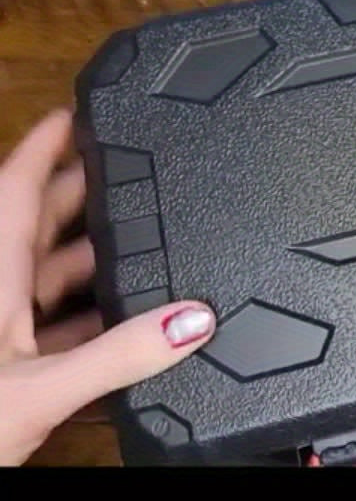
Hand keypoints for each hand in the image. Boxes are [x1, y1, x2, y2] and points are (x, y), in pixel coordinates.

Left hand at [0, 110, 215, 464]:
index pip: (17, 189)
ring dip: (95, 259)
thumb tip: (193, 320)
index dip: (45, 145)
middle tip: (133, 169)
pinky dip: (94, 314)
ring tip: (146, 239)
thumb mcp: (43, 389)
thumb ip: (121, 355)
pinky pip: (58, 322)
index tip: (78, 111)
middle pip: (40, 224)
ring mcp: (2, 330)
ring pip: (51, 275)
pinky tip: (129, 320)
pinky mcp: (12, 363)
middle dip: (85, 193)